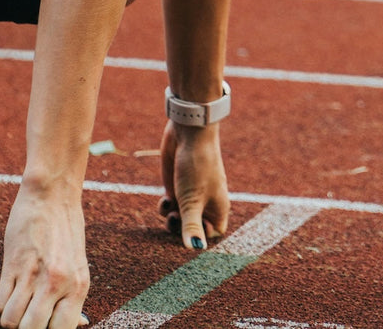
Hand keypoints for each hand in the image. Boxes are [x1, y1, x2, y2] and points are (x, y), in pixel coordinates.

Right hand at [0, 181, 89, 327]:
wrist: (52, 193)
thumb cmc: (65, 230)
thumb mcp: (78, 265)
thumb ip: (73, 296)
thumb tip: (80, 324)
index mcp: (79, 286)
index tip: (40, 322)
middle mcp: (59, 283)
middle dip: (26, 325)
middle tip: (28, 309)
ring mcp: (34, 274)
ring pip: (10, 321)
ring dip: (10, 314)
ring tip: (19, 296)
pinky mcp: (12, 264)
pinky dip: (0, 300)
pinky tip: (10, 283)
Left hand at [159, 119, 229, 247]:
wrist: (189, 133)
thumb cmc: (198, 166)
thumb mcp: (192, 200)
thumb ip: (192, 226)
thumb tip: (195, 249)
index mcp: (217, 207)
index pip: (214, 233)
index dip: (203, 238)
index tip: (190, 235)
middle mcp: (205, 202)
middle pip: (194, 228)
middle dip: (182, 230)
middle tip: (175, 221)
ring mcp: (190, 194)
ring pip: (180, 218)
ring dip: (172, 220)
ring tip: (170, 211)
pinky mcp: (177, 186)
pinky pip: (170, 206)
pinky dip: (165, 208)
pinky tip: (164, 200)